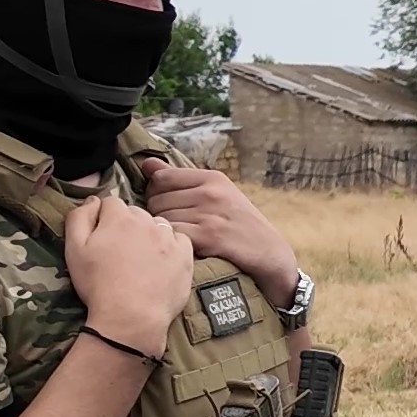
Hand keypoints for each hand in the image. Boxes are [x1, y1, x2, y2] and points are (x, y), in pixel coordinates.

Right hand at [61, 194, 196, 354]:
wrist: (131, 317)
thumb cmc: (97, 284)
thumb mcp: (74, 249)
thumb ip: (79, 217)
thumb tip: (93, 200)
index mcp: (120, 218)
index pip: (110, 202)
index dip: (104, 217)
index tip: (101, 236)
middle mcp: (148, 222)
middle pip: (135, 212)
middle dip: (126, 224)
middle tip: (119, 250)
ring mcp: (169, 239)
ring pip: (158, 225)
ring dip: (149, 234)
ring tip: (140, 258)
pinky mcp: (185, 256)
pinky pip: (180, 239)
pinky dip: (171, 245)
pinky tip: (161, 261)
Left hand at [140, 162, 297, 302]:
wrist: (270, 253)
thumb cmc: (240, 224)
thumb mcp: (218, 193)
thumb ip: (181, 178)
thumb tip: (146, 163)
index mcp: (212, 178)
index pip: (161, 177)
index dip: (155, 193)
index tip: (166, 206)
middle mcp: (211, 193)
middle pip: (157, 199)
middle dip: (158, 215)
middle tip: (172, 227)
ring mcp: (210, 214)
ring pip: (162, 219)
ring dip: (164, 232)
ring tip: (177, 238)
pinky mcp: (210, 237)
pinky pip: (173, 235)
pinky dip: (173, 244)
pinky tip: (182, 248)